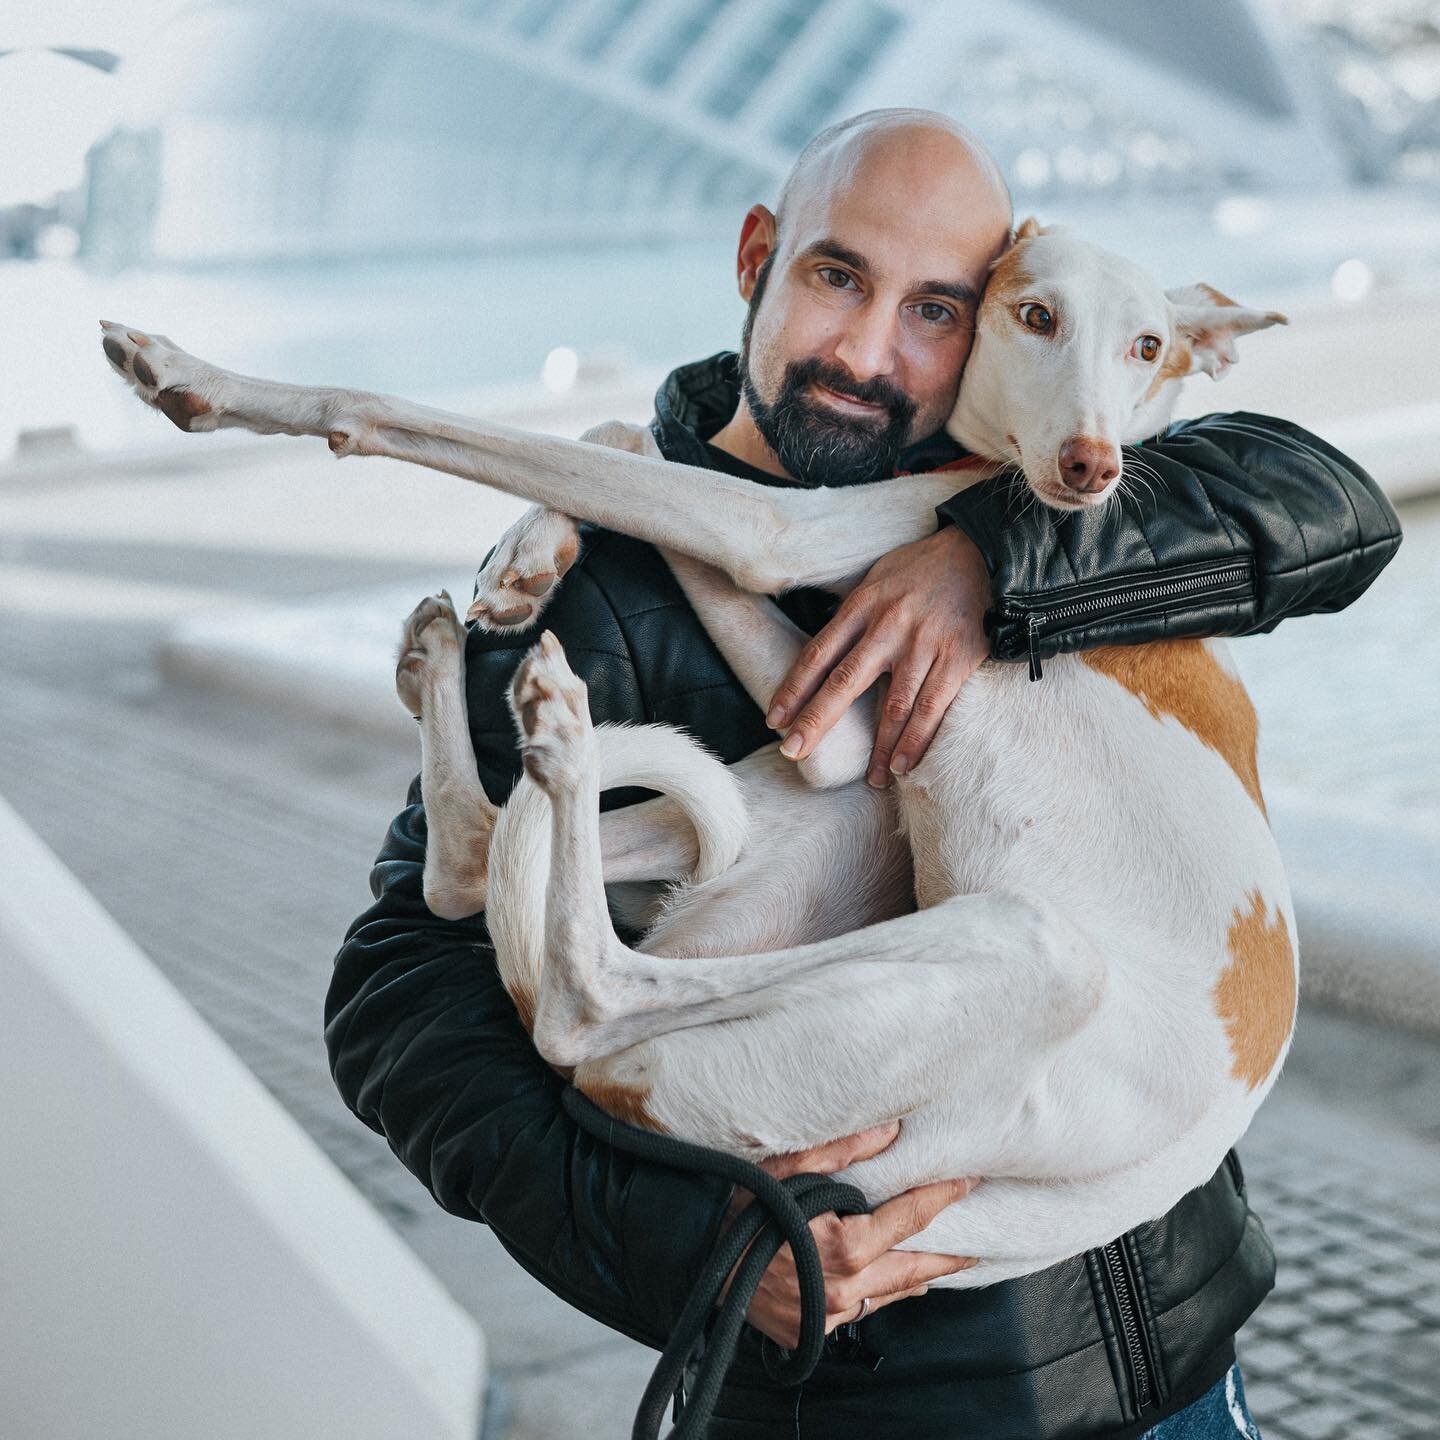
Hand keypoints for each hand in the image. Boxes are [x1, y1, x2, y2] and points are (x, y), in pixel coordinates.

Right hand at [720, 1121, 980, 1347]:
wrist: (695, 1261)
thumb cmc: (739, 1206)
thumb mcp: (787, 1166)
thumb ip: (844, 1149)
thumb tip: (893, 1129)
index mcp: (846, 1246)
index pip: (912, 1217)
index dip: (943, 1195)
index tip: (968, 1180)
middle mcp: (846, 1289)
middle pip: (916, 1268)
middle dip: (948, 1253)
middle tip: (978, 1241)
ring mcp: (831, 1316)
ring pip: (892, 1294)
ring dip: (919, 1275)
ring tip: (943, 1260)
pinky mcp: (814, 1333)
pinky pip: (863, 1310)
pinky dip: (882, 1292)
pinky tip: (893, 1281)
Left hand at [766, 527, 990, 786]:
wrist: (983, 552)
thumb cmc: (922, 569)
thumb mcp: (876, 578)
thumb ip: (851, 614)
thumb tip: (822, 651)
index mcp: (863, 605)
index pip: (818, 653)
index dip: (793, 689)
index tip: (774, 720)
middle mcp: (888, 625)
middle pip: (844, 681)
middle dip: (815, 721)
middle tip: (794, 752)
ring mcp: (923, 643)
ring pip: (893, 705)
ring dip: (880, 748)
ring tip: (871, 779)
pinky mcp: (957, 658)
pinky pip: (933, 707)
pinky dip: (917, 740)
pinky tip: (904, 765)